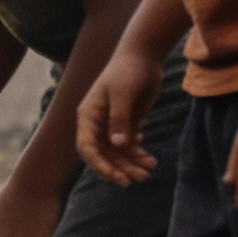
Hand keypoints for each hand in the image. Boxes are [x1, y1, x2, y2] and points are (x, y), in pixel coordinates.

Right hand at [77, 54, 163, 186]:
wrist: (142, 58)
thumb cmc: (128, 71)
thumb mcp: (124, 93)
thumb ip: (120, 119)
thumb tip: (118, 144)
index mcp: (89, 117)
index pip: (87, 147)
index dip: (99, 164)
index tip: (116, 176)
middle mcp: (97, 125)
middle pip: (103, 154)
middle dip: (120, 168)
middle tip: (138, 179)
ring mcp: (111, 125)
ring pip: (117, 152)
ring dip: (131, 163)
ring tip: (150, 169)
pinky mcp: (126, 124)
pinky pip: (129, 146)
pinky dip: (138, 153)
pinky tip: (149, 157)